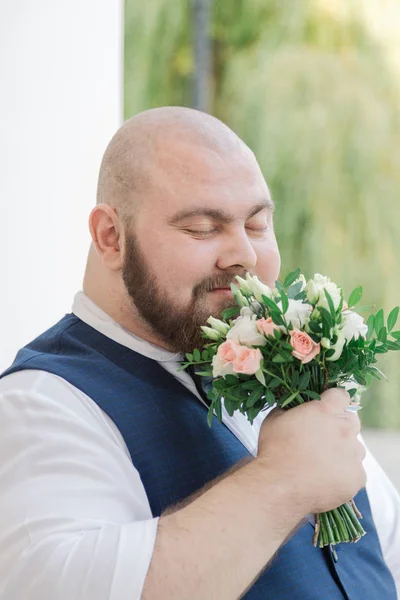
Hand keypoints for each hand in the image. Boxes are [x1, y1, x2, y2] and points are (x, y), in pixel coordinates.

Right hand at [256, 388, 365, 514]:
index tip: (326, 409)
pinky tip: (327, 477)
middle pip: (352, 420)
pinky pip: (356, 470)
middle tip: (323, 438)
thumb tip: (294, 407)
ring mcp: (353, 454)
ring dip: (344, 450)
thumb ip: (290, 408)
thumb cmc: (273, 451)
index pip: (341, 396)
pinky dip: (344, 473)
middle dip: (340, 425)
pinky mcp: (357, 477)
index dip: (333, 402)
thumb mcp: (274, 419)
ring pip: (356, 447)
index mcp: (325, 411)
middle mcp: (344, 429)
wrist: (279, 488)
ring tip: (323, 462)